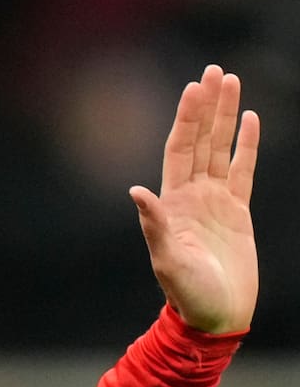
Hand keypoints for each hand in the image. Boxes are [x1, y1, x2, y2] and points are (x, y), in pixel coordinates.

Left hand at [129, 64, 258, 333]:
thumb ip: (154, 225)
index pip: (180, 149)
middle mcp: (190, 195)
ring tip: (231, 82)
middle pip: (200, 140)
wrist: (214, 316)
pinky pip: (243, 170)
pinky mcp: (237, 212)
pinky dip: (247, 145)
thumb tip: (136, 191)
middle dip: (206, 106)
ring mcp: (214, 201)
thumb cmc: (187, 294)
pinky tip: (251, 119)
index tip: (194, 88)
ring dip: (226, 116)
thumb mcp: (168, 260)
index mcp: (171, 202)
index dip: (187, 119)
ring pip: (221, 148)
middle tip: (214, 71)